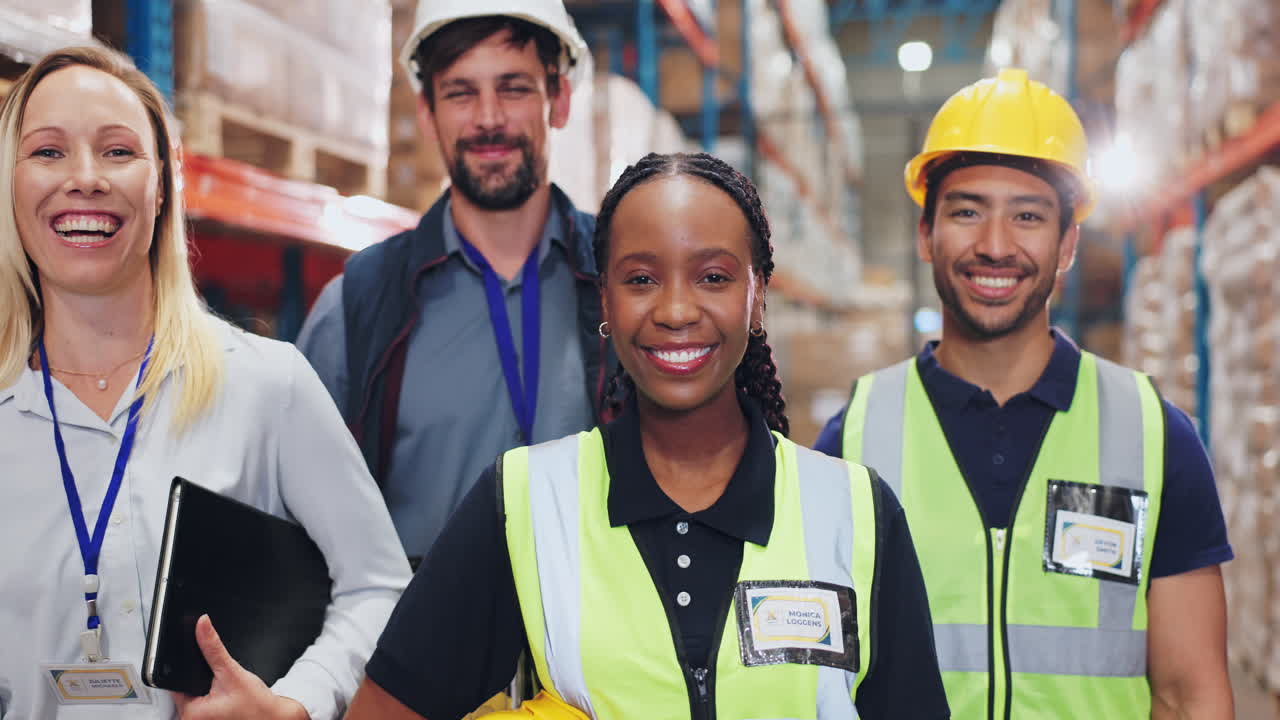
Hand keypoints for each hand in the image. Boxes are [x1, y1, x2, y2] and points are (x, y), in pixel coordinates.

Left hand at [172, 614, 309, 719]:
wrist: (275, 718)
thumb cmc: (258, 706)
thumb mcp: (232, 672)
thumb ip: (213, 648)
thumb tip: (202, 626)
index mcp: (190, 714)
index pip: (174, 683)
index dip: (184, 668)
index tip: (199, 664)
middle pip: (183, 689)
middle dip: (197, 679)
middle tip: (217, 683)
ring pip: (193, 696)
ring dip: (204, 688)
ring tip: (223, 691)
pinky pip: (202, 704)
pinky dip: (210, 696)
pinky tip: (225, 698)